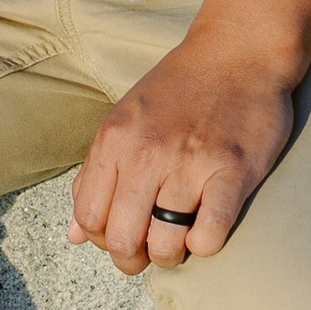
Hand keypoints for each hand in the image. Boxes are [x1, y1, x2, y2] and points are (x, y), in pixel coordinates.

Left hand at [69, 0, 310, 274]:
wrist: (237, 52)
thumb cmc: (179, 90)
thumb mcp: (124, 121)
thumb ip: (96, 175)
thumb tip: (74, 236)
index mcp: (113, 140)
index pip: (89, 219)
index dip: (103, 240)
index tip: (123, 234)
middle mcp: (145, 153)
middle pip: (122, 240)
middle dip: (134, 257)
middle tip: (151, 248)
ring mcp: (189, 163)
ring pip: (165, 246)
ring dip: (172, 255)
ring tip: (181, 238)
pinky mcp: (232, 172)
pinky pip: (209, 236)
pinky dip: (205, 245)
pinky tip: (208, 227)